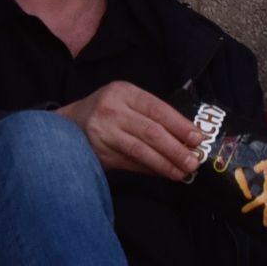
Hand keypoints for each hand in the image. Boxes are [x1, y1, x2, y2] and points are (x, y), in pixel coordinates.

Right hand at [56, 82, 203, 179]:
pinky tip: (164, 173)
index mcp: (123, 92)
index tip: (198, 138)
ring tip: (183, 172)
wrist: (68, 124)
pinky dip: (149, 170)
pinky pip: (129, 162)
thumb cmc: (107, 112)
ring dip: (164, 163)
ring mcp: (102, 132)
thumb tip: (188, 139)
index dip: (179, 125)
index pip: (157, 109)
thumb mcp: (126, 102)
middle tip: (194, 161)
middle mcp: (111, 110)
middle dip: (175, 148)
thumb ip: (152, 116)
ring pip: (140, 150)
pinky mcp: (98, 152)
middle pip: (150, 131)